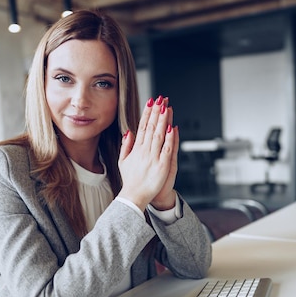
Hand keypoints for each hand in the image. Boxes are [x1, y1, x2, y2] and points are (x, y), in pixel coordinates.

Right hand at [118, 95, 178, 211]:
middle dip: (156, 112)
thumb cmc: (131, 180)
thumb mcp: (123, 161)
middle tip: (161, 99)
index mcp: (136, 149)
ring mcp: (153, 157)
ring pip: (159, 135)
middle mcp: (144, 151)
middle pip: (151, 127)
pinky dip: (170, 139)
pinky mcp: (162, 166)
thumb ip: (126, 145)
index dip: (147, 113)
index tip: (151, 102)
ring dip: (163, 120)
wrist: (134, 197)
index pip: (142, 126)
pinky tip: (172, 128)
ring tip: (166, 107)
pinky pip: (167, 149)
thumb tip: (129, 131)